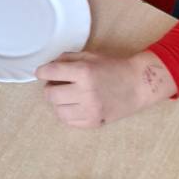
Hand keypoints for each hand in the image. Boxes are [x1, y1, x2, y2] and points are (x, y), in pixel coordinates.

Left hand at [36, 50, 176, 127]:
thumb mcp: (91, 56)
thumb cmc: (114, 67)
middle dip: (49, 87)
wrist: (138, 85)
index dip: (42, 71)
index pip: (51, 72)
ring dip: (58, 102)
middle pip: (50, 94)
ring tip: (66, 95)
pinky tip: (74, 105)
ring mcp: (90, 110)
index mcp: (84, 71)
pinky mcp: (94, 123)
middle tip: (56, 84)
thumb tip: (49, 65)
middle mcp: (85, 92)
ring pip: (58, 110)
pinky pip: (69, 121)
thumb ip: (68, 58)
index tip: (41, 72)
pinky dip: (67, 113)